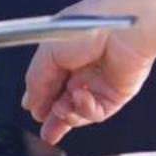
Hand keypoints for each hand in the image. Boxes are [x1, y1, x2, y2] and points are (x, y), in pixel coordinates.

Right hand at [21, 0, 154, 145]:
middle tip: (45, 129)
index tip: (32, 110)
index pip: (50, 83)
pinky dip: (85, 109)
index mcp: (67, 54)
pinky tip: (82, 96)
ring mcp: (100, 83)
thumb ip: (36, 79)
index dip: (40, 99)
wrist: (125, 28)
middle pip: (64, 101)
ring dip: (67, 115)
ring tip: (61, 108)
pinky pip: (96, 112)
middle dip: (53, 118)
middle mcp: (84, 69)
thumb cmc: (90, 26)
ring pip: (79, 111)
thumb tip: (30, 102)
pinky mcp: (116, 94)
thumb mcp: (49, 51)